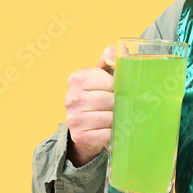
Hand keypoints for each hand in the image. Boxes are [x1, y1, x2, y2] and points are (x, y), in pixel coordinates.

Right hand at [64, 45, 115, 166]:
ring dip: (118, 120)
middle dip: (120, 104)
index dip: (119, 88)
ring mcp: (73, 118)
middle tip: (121, 105)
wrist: (86, 121)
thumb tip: (119, 56)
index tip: (118, 90)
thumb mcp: (104, 71)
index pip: (109, 83)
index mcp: (77, 78)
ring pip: (110, 119)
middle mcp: (70, 98)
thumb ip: (112, 56)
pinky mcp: (78, 136)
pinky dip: (113, 134)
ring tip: (117, 117)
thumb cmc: (101, 92)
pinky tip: (111, 129)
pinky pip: (106, 136)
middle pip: (110, 101)